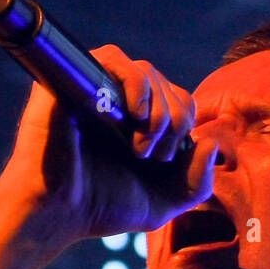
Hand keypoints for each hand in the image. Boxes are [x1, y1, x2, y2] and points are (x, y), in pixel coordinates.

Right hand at [0, 44, 220, 254]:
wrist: (58, 211)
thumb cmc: (103, 208)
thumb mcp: (164, 204)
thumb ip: (199, 184)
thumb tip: (211, 142)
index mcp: (139, 124)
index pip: (181, 102)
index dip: (185, 126)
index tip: (166, 162)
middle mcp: (119, 101)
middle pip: (169, 86)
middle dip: (173, 124)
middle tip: (151, 158)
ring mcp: (96, 87)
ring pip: (147, 71)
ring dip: (157, 111)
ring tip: (139, 146)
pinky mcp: (73, 79)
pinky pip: (114, 58)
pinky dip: (136, 83)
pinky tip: (136, 114)